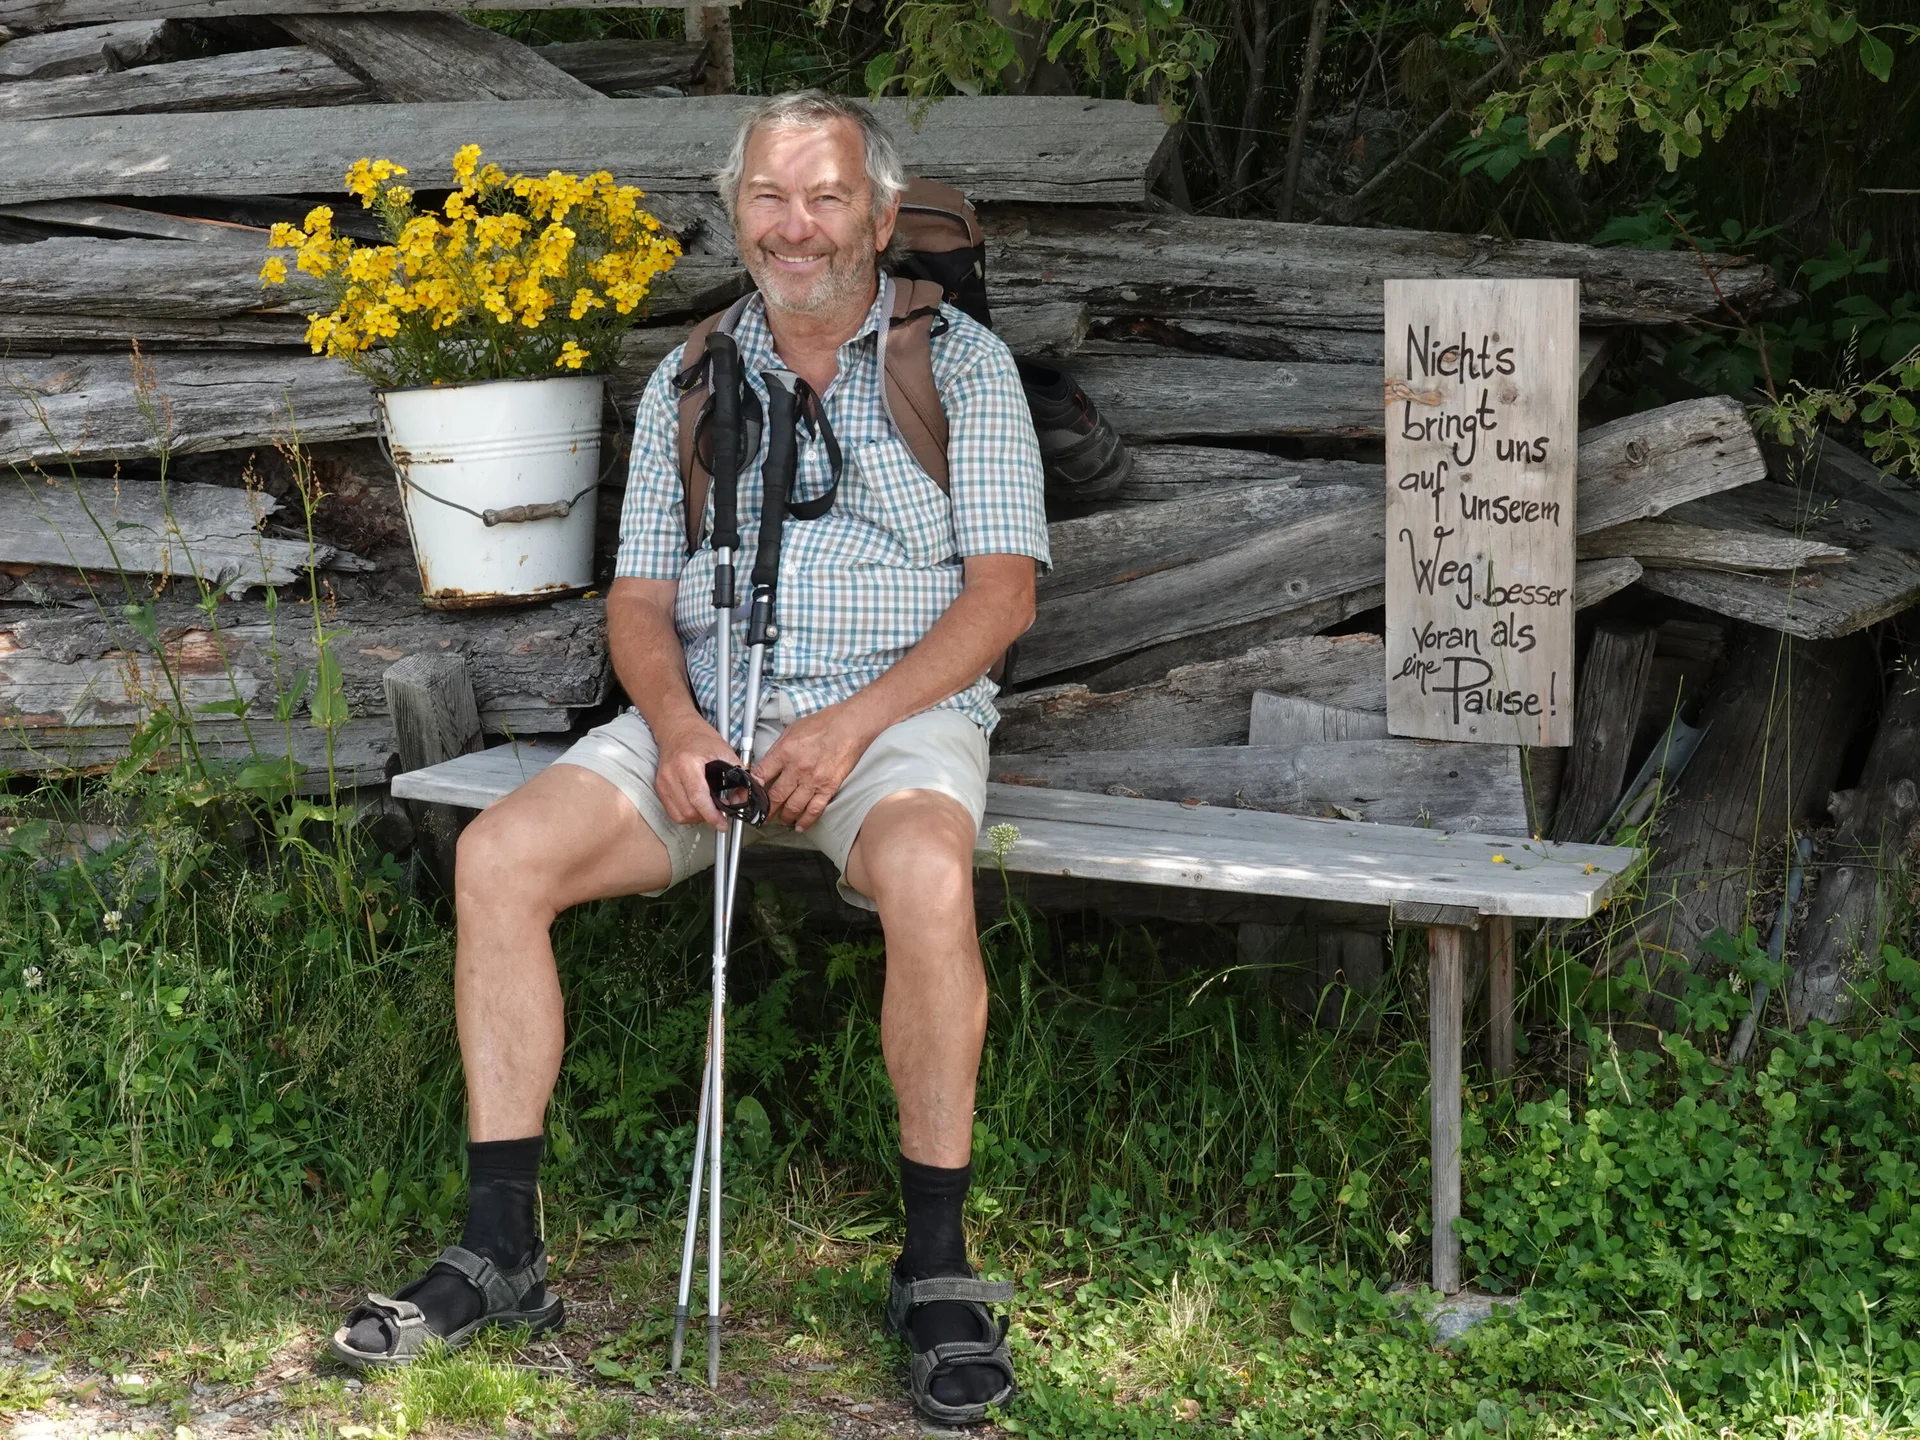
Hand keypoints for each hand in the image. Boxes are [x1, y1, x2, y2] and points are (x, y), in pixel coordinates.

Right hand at [653, 715, 738, 829]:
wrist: (677, 728)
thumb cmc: (700, 737)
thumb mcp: (724, 751)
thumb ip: (737, 774)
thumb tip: (745, 797)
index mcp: (687, 763)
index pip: (698, 797)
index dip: (711, 815)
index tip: (722, 824)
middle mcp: (671, 774)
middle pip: (688, 810)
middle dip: (706, 816)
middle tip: (720, 812)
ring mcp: (662, 782)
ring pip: (679, 815)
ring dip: (696, 817)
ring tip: (708, 808)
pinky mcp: (659, 787)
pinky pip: (672, 811)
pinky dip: (686, 814)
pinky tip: (697, 806)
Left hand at [754, 702, 879, 830]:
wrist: (851, 725)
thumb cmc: (825, 723)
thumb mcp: (793, 729)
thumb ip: (779, 748)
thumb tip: (768, 764)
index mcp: (785, 752)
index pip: (761, 775)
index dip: (752, 788)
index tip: (749, 796)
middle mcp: (797, 768)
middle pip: (775, 796)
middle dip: (765, 809)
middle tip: (761, 816)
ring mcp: (813, 780)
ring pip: (793, 807)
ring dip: (784, 817)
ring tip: (780, 820)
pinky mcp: (829, 787)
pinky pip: (815, 810)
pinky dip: (806, 821)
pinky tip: (800, 826)